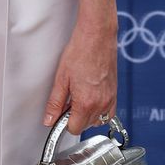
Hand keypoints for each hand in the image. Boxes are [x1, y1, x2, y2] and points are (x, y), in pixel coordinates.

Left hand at [42, 16, 117, 134]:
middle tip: (68, 99)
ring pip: (97, 120)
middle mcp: (101, 104)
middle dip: (74, 117)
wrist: (97, 36)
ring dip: (87, 114)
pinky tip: (90, 97)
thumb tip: (49, 120)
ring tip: (79, 96)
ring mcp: (110, 99)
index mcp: (86, 102)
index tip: (60, 112)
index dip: (63, 123)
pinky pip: (108, 112)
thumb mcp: (61, 78)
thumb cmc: (80, 52)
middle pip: (85, 125)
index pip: (74, 128)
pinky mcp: (115, 93)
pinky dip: (99, 110)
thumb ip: (55, 103)